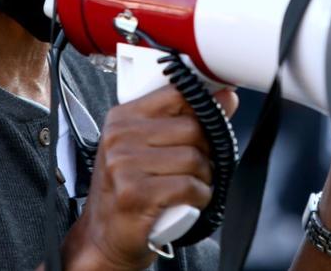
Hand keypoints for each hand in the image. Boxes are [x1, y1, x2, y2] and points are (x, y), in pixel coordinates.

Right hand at [62, 85, 237, 270]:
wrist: (103, 237)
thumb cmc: (130, 190)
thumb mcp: (149, 147)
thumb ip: (185, 120)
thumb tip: (226, 97)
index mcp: (123, 118)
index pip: (176, 94)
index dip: (205, 104)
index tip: (218, 113)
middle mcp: (119, 137)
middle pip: (191, 128)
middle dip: (206, 150)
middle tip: (199, 167)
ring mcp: (124, 165)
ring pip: (193, 158)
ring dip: (205, 177)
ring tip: (193, 186)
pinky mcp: (135, 194)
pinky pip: (188, 186)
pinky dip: (200, 196)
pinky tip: (191, 201)